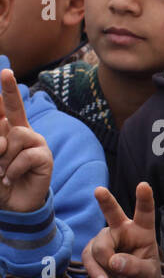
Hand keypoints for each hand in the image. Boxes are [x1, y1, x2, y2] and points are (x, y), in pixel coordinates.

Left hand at [0, 69, 52, 214]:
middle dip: (5, 109)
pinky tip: (11, 178)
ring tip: (2, 170)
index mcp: (7, 129)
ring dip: (4, 157)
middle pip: (12, 113)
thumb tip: (2, 139)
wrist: (11, 204)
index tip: (4, 73)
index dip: (7, 91)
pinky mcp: (45, 157)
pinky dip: (13, 168)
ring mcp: (36, 143)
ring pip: (17, 135)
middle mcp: (23, 131)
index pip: (6, 106)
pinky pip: (26, 155)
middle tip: (3, 103)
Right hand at [81, 183, 161, 277]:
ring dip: (107, 265)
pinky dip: (96, 272)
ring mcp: (105, 239)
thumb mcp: (147, 275)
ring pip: (100, 247)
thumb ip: (134, 268)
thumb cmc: (143, 277)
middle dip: (106, 201)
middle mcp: (122, 230)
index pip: (144, 213)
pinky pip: (89, 258)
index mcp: (142, 231)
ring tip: (117, 276)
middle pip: (112, 214)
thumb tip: (114, 261)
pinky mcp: (91, 250)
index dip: (144, 199)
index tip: (144, 185)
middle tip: (99, 191)